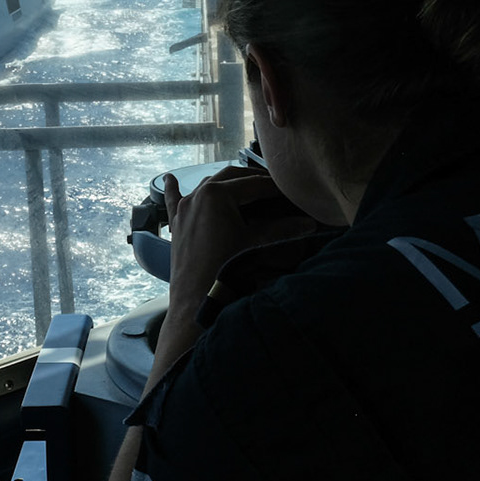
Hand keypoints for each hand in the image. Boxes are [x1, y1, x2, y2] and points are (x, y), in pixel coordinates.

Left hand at [149, 166, 313, 385]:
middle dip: (254, 181)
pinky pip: (174, 200)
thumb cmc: (226, 272)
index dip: (276, 187)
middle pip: (232, 178)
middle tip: (275, 188)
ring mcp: (184, 209)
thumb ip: (283, 230)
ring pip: (208, 185)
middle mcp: (198, 195)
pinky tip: (169, 178)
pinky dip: (174, 188)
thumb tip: (310, 222)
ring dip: (228, 184)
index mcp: (217, 194)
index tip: (292, 190)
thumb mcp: (257, 245)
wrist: (196, 302)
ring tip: (245, 187)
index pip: (254, 184)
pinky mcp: (176, 224)